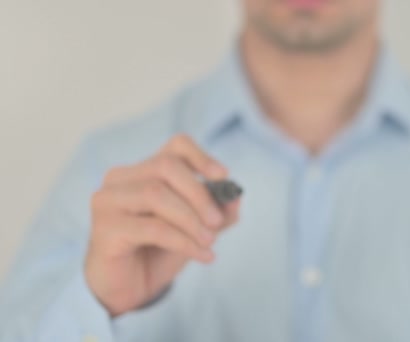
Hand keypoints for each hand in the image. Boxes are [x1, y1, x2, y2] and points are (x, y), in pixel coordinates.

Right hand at [84, 134, 239, 316]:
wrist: (130, 290)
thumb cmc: (160, 251)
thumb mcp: (196, 228)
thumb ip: (217, 212)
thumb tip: (235, 198)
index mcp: (143, 170)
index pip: (175, 146)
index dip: (202, 157)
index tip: (223, 176)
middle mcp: (120, 178)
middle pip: (166, 166)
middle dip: (199, 193)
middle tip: (217, 221)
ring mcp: (107, 201)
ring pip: (155, 194)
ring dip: (190, 219)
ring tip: (209, 241)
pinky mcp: (104, 229)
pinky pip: (152, 228)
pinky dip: (184, 241)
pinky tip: (203, 255)